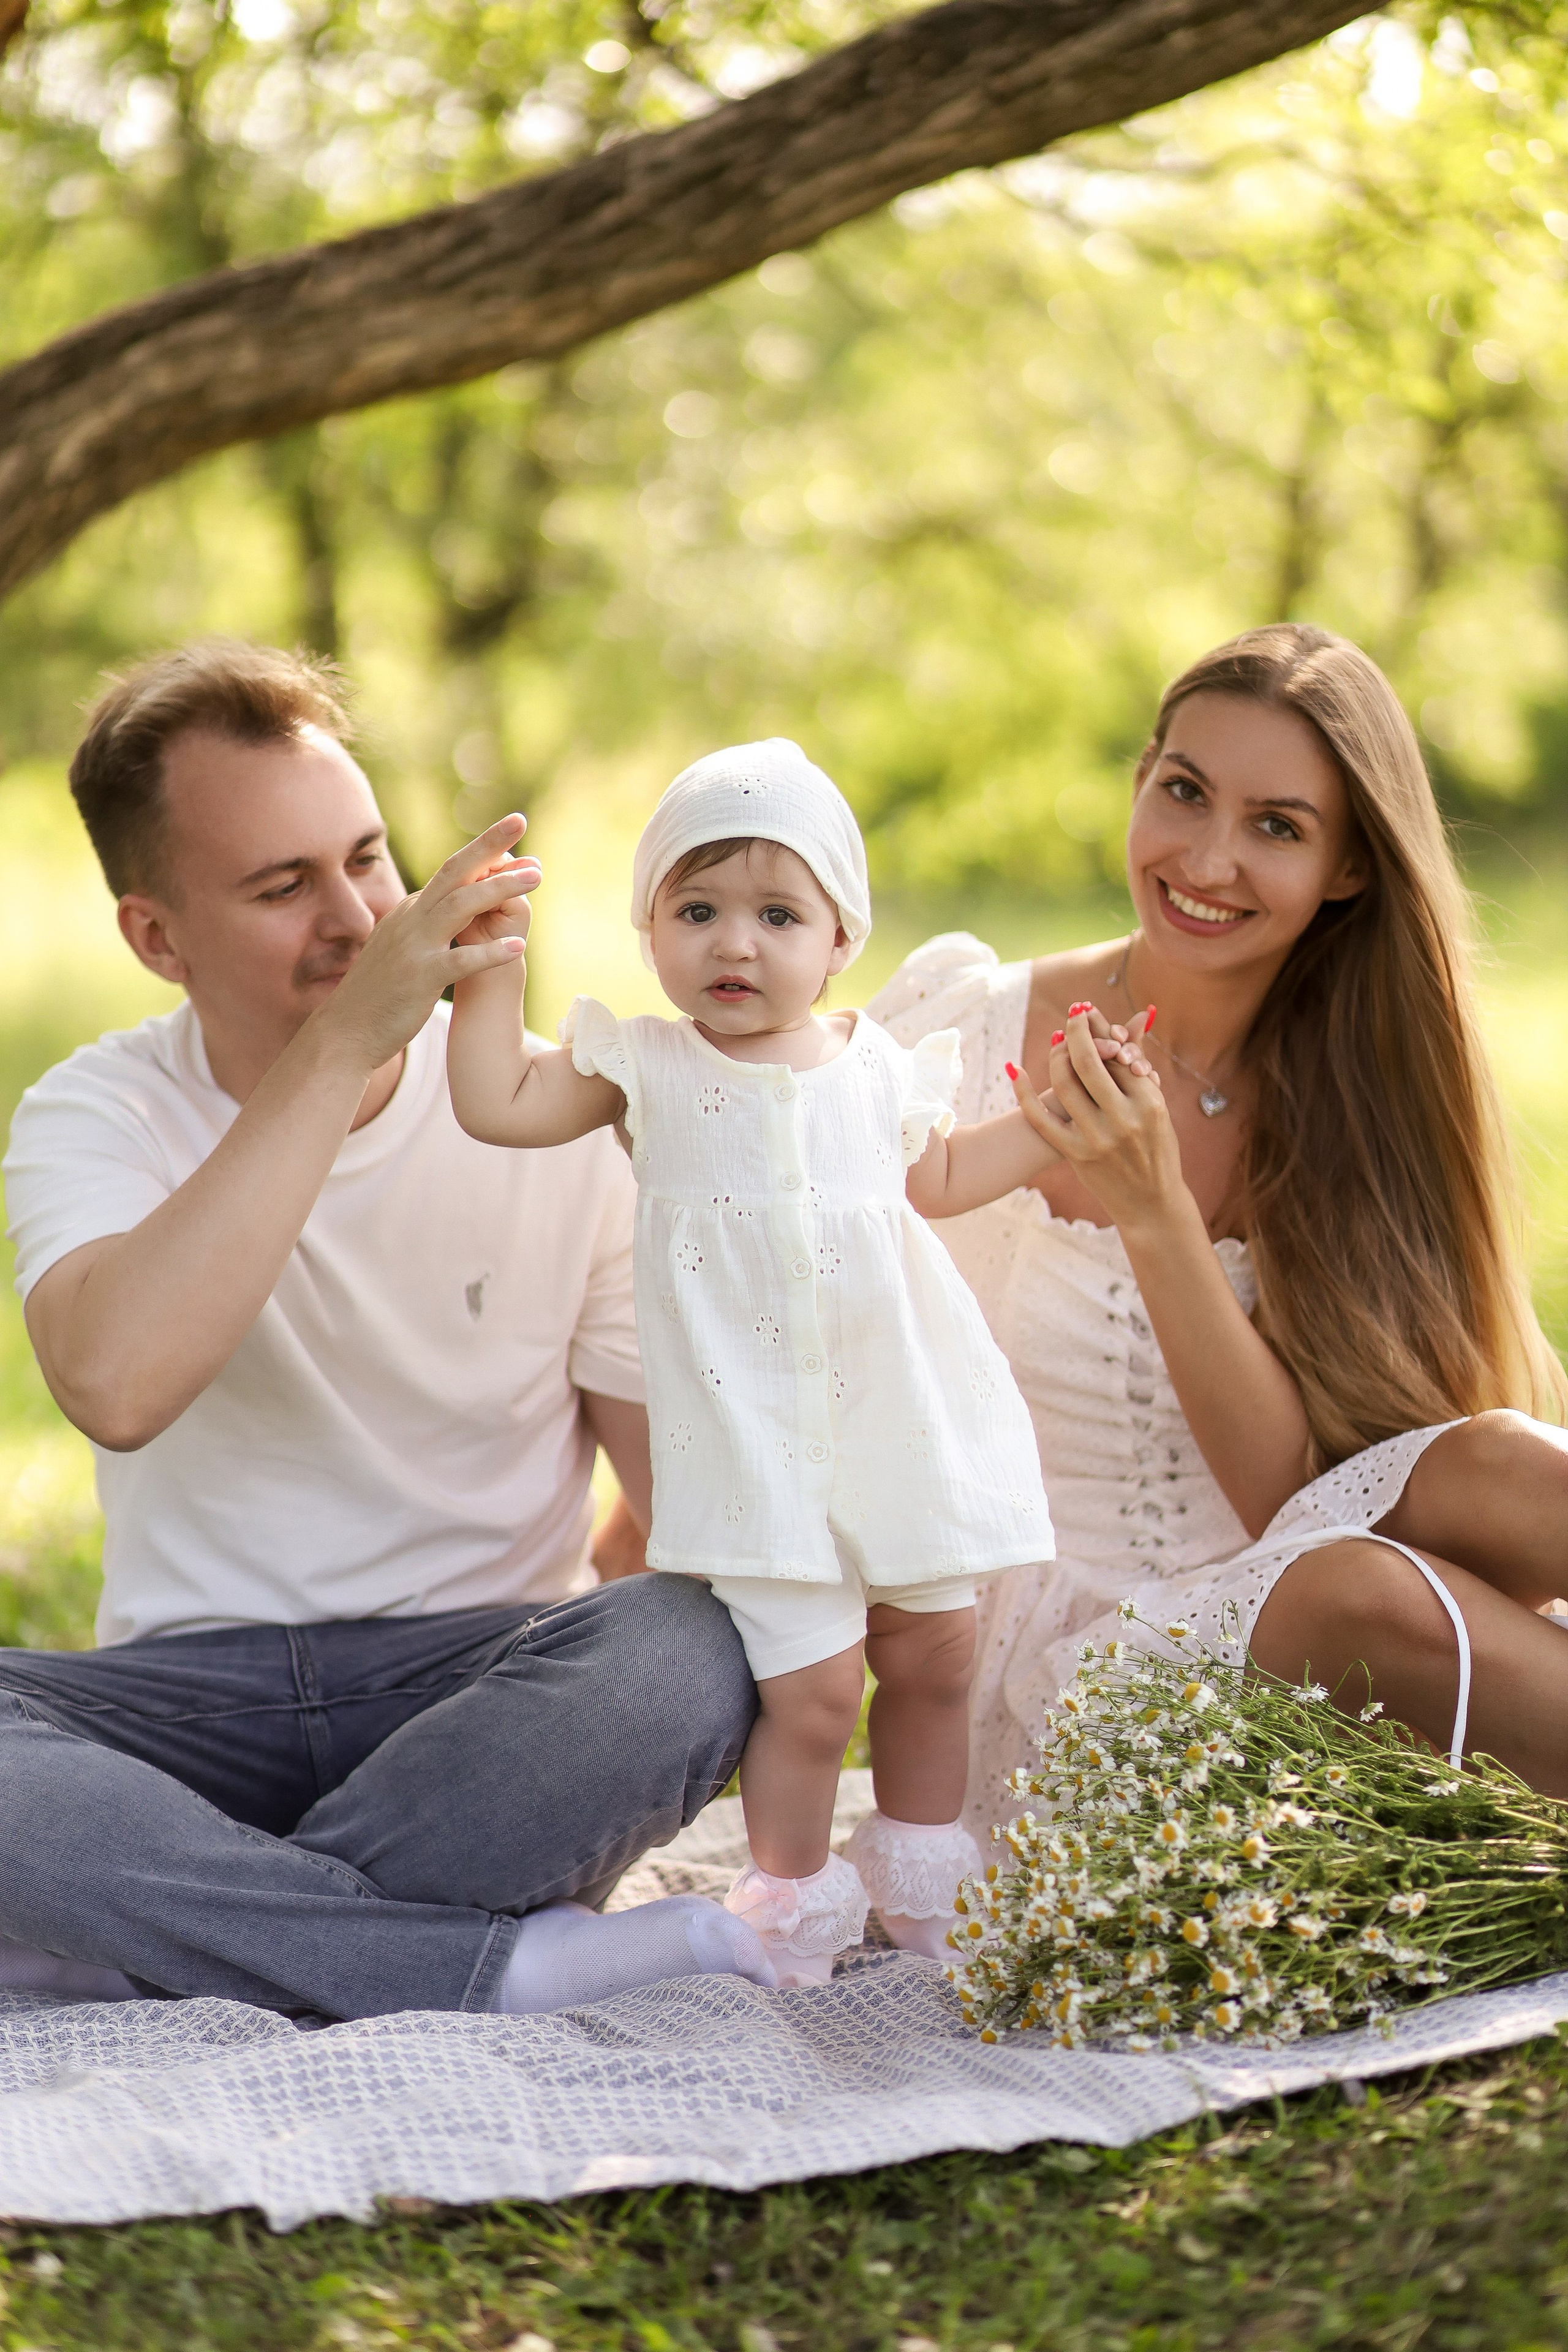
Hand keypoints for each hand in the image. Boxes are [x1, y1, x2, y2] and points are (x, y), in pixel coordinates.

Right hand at [315, 816, 539, 1073]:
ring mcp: (414, 947)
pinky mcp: (420, 978)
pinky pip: (460, 961)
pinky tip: (518, 948)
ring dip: (500, 888)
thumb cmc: (380, 994)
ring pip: (460, 906)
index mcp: (410, 912)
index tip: (516, 840)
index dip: (484, 854)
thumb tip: (446, 908)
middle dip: (488, 844)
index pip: (451, 874)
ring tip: (536, 876)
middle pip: (454, 872)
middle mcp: (411, 920)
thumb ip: (423, 926)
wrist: (346, 1032)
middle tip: (520, 820)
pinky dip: (489, 953)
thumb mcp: (402, 949)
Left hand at [1009, 1001, 1183, 1236]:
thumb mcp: (1158, 1108)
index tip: (1088, 1014)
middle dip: (1077, 1031)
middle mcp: (1124, 1119)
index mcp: (1150, 1103)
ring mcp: (1097, 1138)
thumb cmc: (1157, 1149)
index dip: (1102, 1030)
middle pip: (1090, 1061)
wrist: (1151, 1204)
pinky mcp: (1075, 1155)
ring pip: (1065, 1083)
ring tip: (1058, 1042)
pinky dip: (1024, 1092)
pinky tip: (1015, 1069)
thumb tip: (1137, 1015)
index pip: (1119, 1054)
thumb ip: (1140, 1065)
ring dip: (1057, 1055)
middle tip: (1073, 1015)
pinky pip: (1040, 1119)